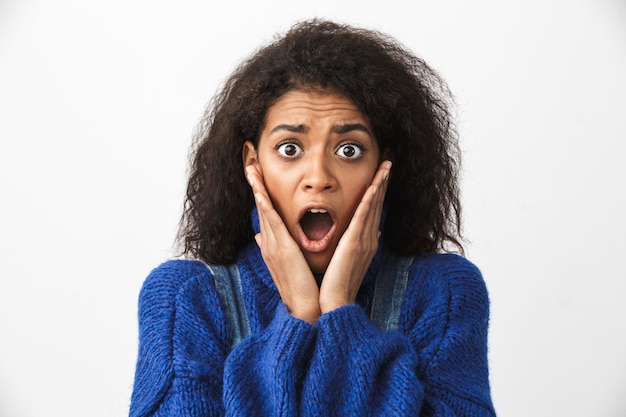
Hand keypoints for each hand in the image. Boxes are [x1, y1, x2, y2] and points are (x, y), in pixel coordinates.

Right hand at [246, 165, 321, 322]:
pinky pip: (270, 220)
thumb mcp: (287, 264)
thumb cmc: (302, 287)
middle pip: (260, 207)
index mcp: (273, 245)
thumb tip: (260, 236)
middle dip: (255, 185)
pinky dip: (264, 203)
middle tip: (249, 164)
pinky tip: (260, 189)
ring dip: (257, 188)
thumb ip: (277, 247)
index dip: (260, 194)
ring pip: (263, 209)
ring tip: (251, 169)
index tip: (257, 177)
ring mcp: (272, 245)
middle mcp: (269, 242)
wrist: (305, 307)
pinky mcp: (280, 248)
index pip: (265, 213)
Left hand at [318, 160, 391, 313]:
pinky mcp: (355, 243)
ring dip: (380, 184)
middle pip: (378, 204)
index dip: (377, 191)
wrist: (334, 304)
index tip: (379, 174)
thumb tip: (348, 233)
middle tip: (388, 161)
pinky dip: (371, 198)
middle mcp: (368, 239)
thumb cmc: (333, 285)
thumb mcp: (341, 260)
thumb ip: (345, 244)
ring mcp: (364, 240)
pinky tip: (375, 184)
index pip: (372, 211)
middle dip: (383, 182)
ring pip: (374, 205)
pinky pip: (365, 216)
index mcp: (364, 242)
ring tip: (386, 165)